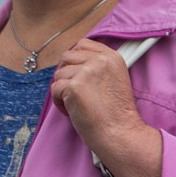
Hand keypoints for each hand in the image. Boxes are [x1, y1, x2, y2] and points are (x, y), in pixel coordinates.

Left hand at [50, 38, 149, 161]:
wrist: (120, 132)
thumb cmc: (116, 112)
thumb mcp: (114, 79)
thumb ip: (98, 66)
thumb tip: (72, 62)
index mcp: (112, 57)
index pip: (83, 44)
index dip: (75, 60)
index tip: (77, 75)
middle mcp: (100, 60)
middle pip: (67, 57)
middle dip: (66, 74)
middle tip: (73, 91)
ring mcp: (86, 72)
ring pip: (59, 74)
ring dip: (62, 90)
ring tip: (75, 104)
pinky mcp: (74, 86)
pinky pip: (55, 89)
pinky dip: (59, 102)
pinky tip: (71, 111)